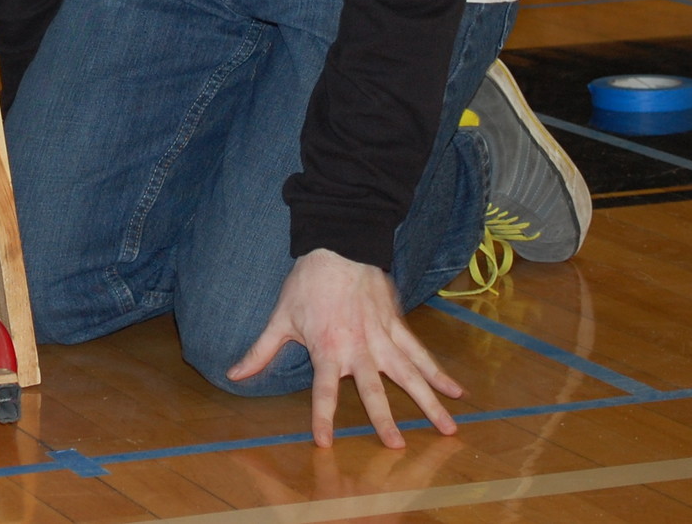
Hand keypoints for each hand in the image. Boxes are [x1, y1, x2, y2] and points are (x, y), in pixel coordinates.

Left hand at [227, 248, 463, 449]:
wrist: (338, 245)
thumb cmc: (307, 283)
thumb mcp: (280, 317)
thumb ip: (260, 351)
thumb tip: (233, 373)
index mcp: (327, 349)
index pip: (324, 392)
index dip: (323, 418)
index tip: (326, 443)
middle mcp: (359, 348)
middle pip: (374, 391)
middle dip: (385, 421)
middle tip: (397, 447)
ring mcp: (383, 338)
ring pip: (409, 376)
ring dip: (429, 403)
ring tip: (448, 429)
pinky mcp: (398, 325)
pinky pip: (421, 353)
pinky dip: (439, 372)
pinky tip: (458, 391)